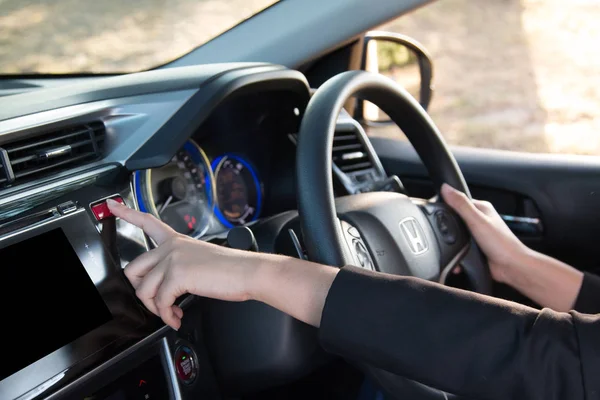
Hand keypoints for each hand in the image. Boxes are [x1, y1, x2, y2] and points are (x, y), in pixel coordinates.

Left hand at [107, 199, 261, 329]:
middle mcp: (172, 247)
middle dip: (141, 292)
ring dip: (156, 308)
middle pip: (133, 269)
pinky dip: (167, 315)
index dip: (126, 213)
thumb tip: (166, 289)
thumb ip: (179, 267)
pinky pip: (160, 302)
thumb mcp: (200, 260)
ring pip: (144, 290)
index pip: (147, 222)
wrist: (248, 273)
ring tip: (171, 313)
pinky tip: (177, 317)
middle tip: (156, 301)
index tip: (112, 206)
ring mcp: (173, 259)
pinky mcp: (177, 275)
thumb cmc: (231, 270)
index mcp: (177, 240)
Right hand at [440, 184, 529, 282]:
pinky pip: (459, 248)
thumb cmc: (502, 244)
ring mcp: (477, 234)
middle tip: (444, 234)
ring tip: (451, 248)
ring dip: (452, 243)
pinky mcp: (475, 248)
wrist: (512, 268)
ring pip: (456, 235)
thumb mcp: (477, 221)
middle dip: (448, 228)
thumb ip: (461, 204)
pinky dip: (456, 254)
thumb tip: (446, 188)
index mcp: (481, 208)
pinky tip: (457, 259)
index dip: (446, 205)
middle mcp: (479, 220)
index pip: (458, 201)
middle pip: (455, 219)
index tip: (437, 212)